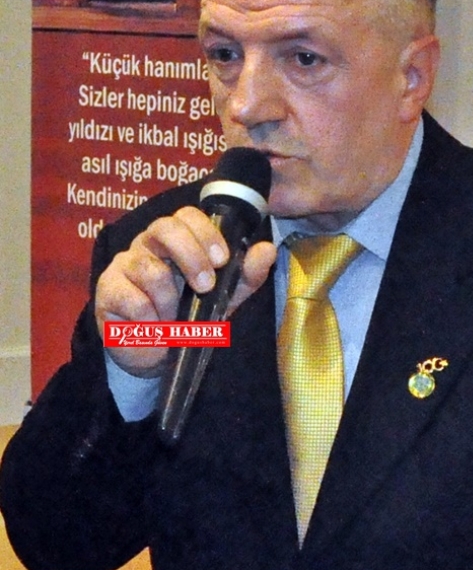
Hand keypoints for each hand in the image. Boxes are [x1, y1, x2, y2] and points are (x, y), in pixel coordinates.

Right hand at [95, 206, 275, 376]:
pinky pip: (132, 299)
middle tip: (205, 286)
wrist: (157, 354)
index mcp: (178, 239)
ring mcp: (124, 264)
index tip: (222, 259)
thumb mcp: (224, 297)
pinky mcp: (107, 290)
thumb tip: (268, 249)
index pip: (187, 216)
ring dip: (170, 300)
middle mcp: (148, 244)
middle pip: (164, 227)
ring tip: (174, 318)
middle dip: (190, 256)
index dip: (205, 232)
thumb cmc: (190, 316)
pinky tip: (154, 328)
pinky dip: (150, 319)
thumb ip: (245, 275)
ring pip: (149, 269)